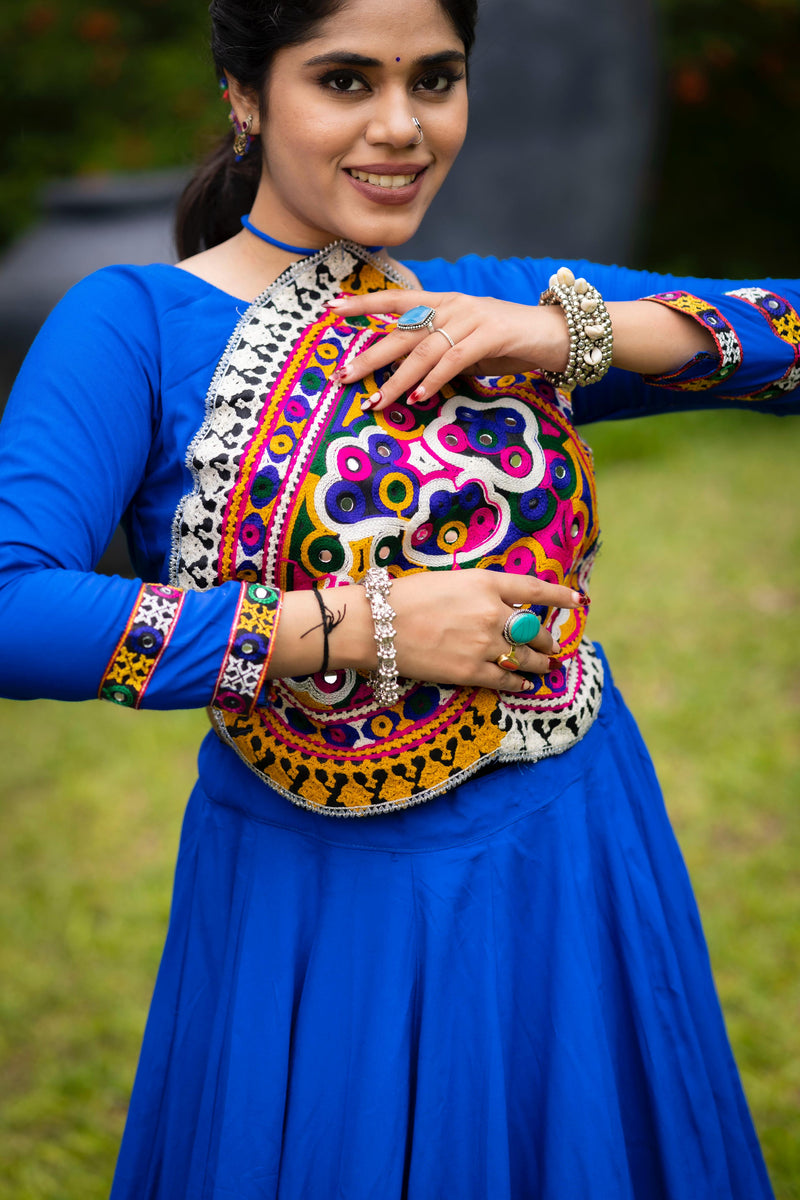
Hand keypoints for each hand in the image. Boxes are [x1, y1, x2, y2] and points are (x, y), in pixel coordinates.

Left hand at [328, 289, 569, 410]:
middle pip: (402, 330)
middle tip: (343, 376)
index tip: (331, 310)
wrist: (558, 334)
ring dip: (397, 379)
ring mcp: (472, 317)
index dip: (364, 304)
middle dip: (369, 355)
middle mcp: (454, 305)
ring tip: (377, 401)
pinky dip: (433, 380)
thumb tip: (408, 371)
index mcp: (445, 302)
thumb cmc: (511, 341)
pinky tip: (417, 397)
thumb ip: (440, 349)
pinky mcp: (491, 334)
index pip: (396, 299)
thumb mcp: (468, 342)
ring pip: (424, 350)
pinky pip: (454, 359)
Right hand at [387, 569, 582, 693]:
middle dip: (546, 639)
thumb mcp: (448, 580)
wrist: (375, 625)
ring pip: (525, 658)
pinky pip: (505, 680)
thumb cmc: (403, 597)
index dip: (559, 596)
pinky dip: (519, 683)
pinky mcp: (469, 671)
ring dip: (540, 663)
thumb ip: (479, 591)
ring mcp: (483, 644)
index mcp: (485, 583)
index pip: (535, 589)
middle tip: (551, 644)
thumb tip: (499, 604)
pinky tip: (525, 685)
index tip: (577, 601)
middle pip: (533, 629)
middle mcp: (491, 613)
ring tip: (547, 666)